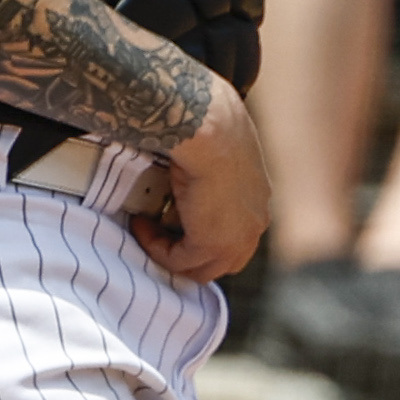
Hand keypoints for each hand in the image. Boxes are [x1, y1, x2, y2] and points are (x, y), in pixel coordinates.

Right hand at [134, 72, 272, 280]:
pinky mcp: (212, 244)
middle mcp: (254, 224)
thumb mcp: (217, 158)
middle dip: (189, 256)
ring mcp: (237, 238)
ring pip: (199, 269)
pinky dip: (155, 248)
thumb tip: (186, 181)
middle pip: (222, 263)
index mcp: (257, 203)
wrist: (209, 130)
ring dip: (168, 253)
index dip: (205, 240)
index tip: (173, 225)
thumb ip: (210, 178)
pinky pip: (177, 261)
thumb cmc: (210, 131)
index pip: (237, 240)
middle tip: (158, 237)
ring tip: (145, 228)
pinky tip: (141, 224)